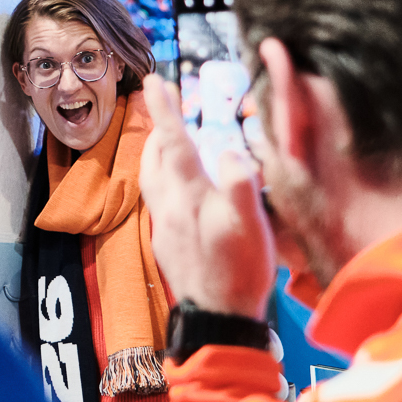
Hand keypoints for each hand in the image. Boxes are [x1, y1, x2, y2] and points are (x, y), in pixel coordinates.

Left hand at [139, 74, 278, 317]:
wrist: (218, 321)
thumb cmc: (239, 272)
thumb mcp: (249, 225)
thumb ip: (240, 184)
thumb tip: (233, 151)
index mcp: (189, 196)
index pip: (174, 142)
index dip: (165, 110)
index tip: (155, 80)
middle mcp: (169, 208)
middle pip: (155, 158)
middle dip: (157, 126)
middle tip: (161, 102)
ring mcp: (165, 228)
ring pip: (152, 180)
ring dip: (156, 154)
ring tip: (165, 141)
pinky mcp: (168, 246)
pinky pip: (158, 201)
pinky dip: (163, 182)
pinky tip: (176, 189)